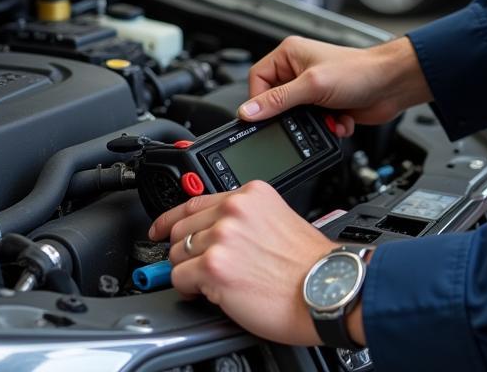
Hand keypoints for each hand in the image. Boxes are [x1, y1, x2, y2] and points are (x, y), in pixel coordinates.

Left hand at [147, 181, 332, 345]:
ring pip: (176, 255)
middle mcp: (234, 209)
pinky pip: (178, 280)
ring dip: (189, 272)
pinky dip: (190, 291)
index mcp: (251, 193)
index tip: (160, 228)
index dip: (172, 219)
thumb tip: (211, 230)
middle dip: (185, 252)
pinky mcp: (213, 267)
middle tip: (202, 267)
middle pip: (180, 229)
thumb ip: (244, 217)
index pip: (195, 201)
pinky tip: (213, 292)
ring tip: (216, 281)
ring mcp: (222, 236)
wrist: (325, 287)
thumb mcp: (277, 219)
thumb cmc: (307, 264)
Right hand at [238, 35, 431, 133]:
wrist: (392, 85)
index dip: (258, 100)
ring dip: (311, 125)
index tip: (262, 118)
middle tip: (299, 121)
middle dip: (291, 116)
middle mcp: (299, 70)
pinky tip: (339, 120)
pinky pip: (312, 126)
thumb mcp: (312, 85)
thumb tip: (248, 112)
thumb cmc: (359, 71)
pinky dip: (325, 127)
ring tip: (324, 119)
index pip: (257, 79)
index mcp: (290, 55)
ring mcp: (313, 89)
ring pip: (295, 118)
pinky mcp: (325, 106)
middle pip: (275, 102)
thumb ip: (278, 100)